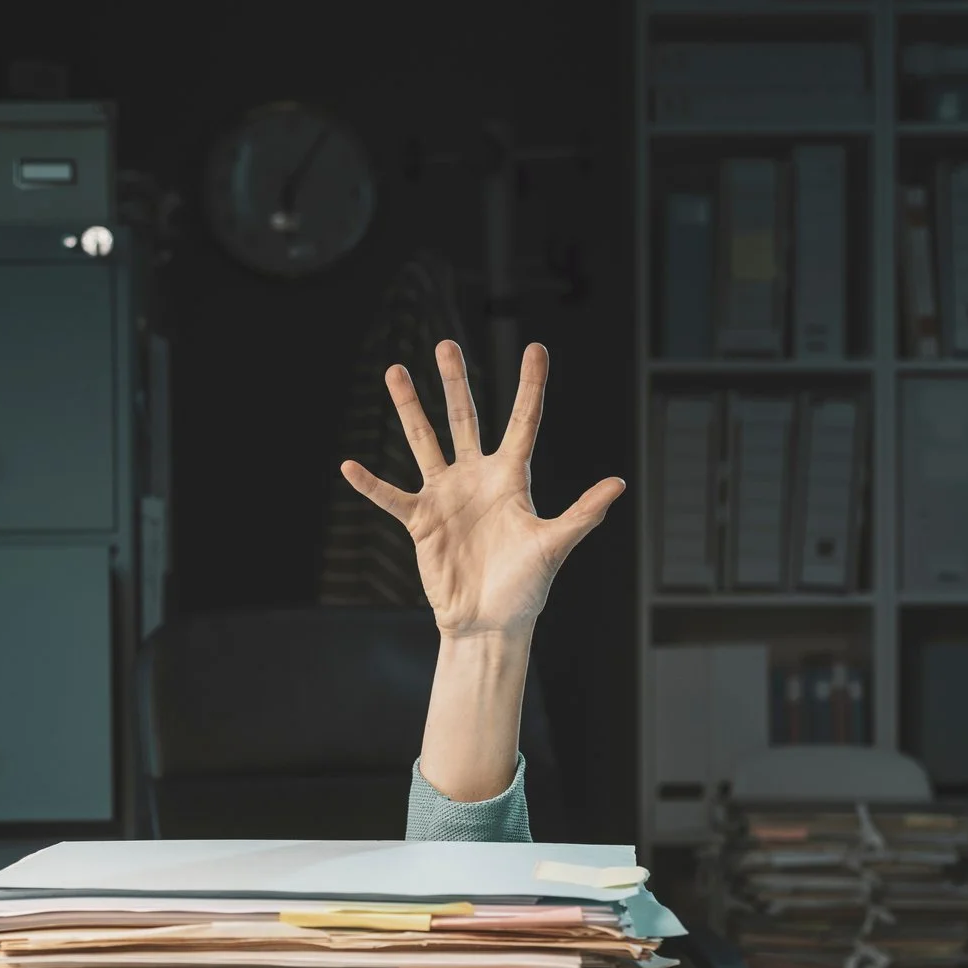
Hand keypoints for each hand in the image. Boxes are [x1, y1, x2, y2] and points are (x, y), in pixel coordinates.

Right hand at [341, 341, 624, 636]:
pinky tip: (349, 465)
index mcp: (511, 479)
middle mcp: (476, 478)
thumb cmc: (526, 587)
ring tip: (395, 371)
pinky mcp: (421, 521)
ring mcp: (445, 496)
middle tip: (446, 345)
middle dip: (455, 382)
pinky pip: (391, 497)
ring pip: (424, 441)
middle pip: (464, 419)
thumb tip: (618, 484)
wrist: (490, 622)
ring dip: (409, 408)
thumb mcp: (554, 546)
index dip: (530, 386)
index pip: (524, 422)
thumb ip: (582, 514)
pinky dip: (370, 484)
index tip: (536, 348)